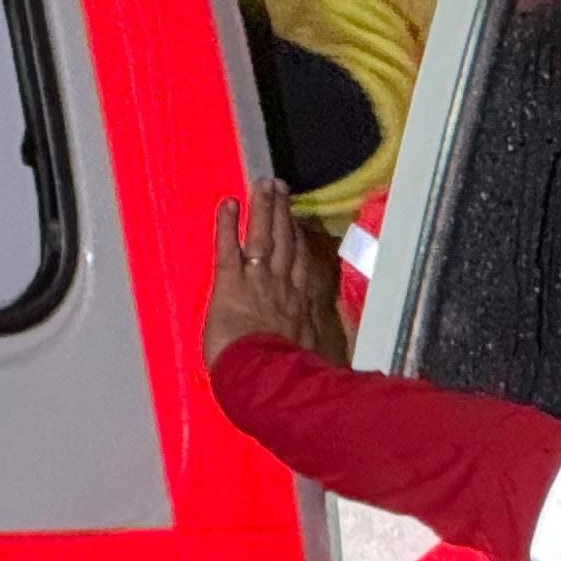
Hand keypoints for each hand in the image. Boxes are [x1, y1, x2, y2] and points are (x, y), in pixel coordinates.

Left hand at [208, 184, 354, 367]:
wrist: (266, 376)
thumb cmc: (289, 375)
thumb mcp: (311, 360)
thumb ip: (314, 348)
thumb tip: (332, 358)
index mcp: (301, 306)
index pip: (301, 266)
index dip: (299, 241)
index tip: (298, 224)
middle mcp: (283, 286)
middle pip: (286, 243)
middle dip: (283, 213)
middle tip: (280, 188)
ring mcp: (259, 281)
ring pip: (264, 237)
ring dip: (263, 209)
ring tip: (263, 184)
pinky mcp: (232, 282)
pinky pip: (230, 248)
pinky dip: (228, 225)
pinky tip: (228, 203)